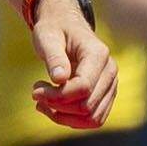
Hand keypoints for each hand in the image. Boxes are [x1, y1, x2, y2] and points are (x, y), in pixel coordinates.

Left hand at [25, 0, 115, 132]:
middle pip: (88, 106)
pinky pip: (93, 119)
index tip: (35, 89)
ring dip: (64, 117)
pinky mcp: (105, 95)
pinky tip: (52, 108)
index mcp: (98, 54)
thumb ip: (54, 57)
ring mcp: (111, 85)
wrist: (65, 26)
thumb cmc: (54, 29)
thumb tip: (59, 79)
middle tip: (36, 93)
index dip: (58, 95)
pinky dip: (71, 120)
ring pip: (92, 118)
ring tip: (42, 103)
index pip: (83, 87)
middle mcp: (110, 71)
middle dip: (58, 106)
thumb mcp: (47, 37)